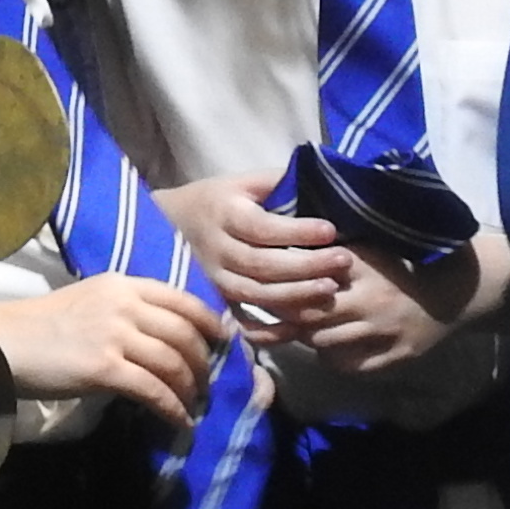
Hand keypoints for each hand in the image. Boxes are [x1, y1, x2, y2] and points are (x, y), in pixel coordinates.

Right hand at [0, 275, 229, 420]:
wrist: (3, 341)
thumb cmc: (40, 324)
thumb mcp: (89, 300)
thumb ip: (125, 308)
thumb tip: (161, 336)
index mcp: (122, 285)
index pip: (182, 298)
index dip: (209, 321)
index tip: (221, 339)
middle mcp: (124, 305)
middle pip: (184, 333)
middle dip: (202, 361)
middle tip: (205, 381)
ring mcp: (115, 336)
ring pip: (173, 362)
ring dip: (190, 387)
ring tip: (193, 403)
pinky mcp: (104, 368)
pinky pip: (153, 390)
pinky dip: (172, 408)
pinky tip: (178, 420)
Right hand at [164, 174, 348, 333]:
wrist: (166, 226)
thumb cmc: (217, 200)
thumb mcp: (241, 182)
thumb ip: (276, 182)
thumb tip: (320, 179)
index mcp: (224, 214)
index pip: (262, 227)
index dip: (297, 231)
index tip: (330, 230)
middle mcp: (217, 250)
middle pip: (261, 264)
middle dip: (306, 265)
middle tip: (343, 260)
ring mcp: (214, 280)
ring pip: (254, 294)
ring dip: (295, 296)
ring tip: (330, 290)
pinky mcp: (217, 301)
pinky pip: (242, 322)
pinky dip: (269, 330)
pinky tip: (299, 327)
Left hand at [296, 230, 509, 380]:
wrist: (459, 289)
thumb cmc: (407, 264)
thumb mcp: (372, 250)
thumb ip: (334, 255)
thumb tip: (284, 255)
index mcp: (364, 265)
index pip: (309, 279)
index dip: (287, 286)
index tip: (276, 287)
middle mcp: (372, 299)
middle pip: (311, 315)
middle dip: (294, 316)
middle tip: (287, 313)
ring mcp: (386, 330)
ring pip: (324, 343)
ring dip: (311, 338)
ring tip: (312, 329)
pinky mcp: (398, 355)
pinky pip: (350, 366)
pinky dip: (334, 359)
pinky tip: (335, 349)